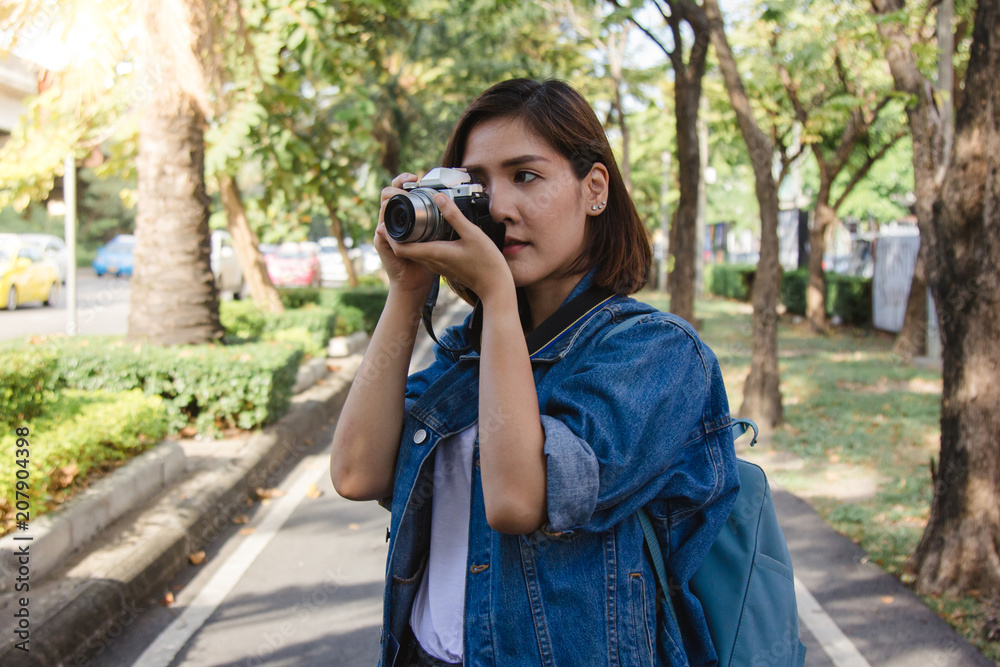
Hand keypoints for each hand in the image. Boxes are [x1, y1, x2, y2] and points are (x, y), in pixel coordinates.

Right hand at [374, 173, 436, 297]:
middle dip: (396, 184)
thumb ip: (443, 222)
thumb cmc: (427, 262)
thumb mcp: (439, 238)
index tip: (416, 176)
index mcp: (407, 219)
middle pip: (389, 195)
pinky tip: (393, 210)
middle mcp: (394, 222)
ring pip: (383, 207)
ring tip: (401, 193)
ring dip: (390, 198)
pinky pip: (381, 227)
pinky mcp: (381, 242)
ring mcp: (385, 232)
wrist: (414, 284)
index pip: (401, 193)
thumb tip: (451, 205)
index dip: (404, 181)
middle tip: (409, 180)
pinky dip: (386, 217)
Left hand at [386, 192, 512, 302]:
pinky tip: (429, 231)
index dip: (389, 234)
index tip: (389, 218)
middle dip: (396, 232)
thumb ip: (454, 215)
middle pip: (403, 248)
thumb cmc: (486, 263)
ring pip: (413, 251)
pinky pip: (424, 253)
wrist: (494, 286)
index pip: (400, 247)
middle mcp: (431, 261)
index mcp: (433, 253)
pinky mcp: (442, 265)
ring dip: (408, 237)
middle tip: (398, 213)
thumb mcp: (472, 233)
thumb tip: (438, 197)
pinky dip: (420, 242)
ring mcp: (436, 265)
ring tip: (411, 219)